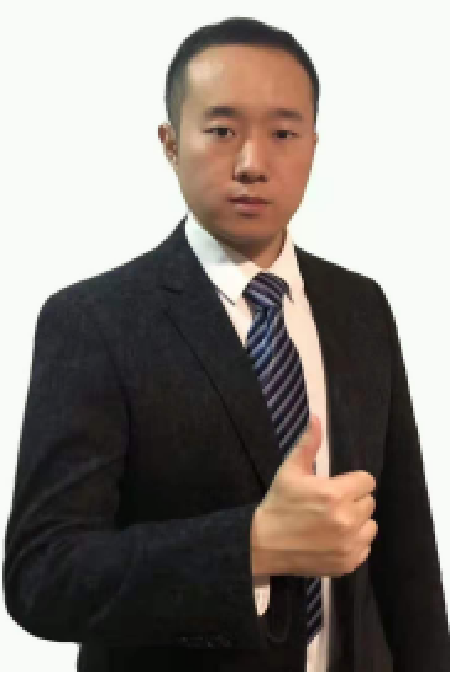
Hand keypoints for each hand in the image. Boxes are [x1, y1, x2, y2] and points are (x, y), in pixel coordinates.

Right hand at [251, 413, 376, 577]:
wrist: (262, 545)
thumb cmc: (278, 504)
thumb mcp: (290, 471)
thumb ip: (308, 444)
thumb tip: (317, 418)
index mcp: (335, 494)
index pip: (367, 481)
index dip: (352, 482)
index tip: (336, 487)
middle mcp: (347, 520)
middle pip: (369, 502)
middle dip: (353, 500)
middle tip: (330, 505)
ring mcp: (349, 544)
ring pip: (370, 525)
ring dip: (357, 522)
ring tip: (333, 522)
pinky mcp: (348, 563)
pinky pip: (365, 547)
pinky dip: (353, 543)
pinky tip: (333, 539)